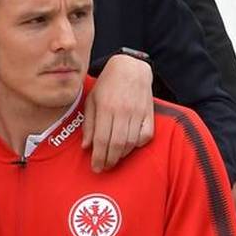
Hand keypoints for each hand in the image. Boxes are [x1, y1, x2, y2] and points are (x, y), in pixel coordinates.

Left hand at [84, 54, 154, 171]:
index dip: (98, 157)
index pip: (102, 139)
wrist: (130, 67)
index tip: (95, 167)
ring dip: (122, 155)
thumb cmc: (107, 84)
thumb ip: (89, 123)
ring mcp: (138, 112)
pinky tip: (129, 146)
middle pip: (117, 144)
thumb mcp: (91, 100)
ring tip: (114, 158)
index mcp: (106, 107)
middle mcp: (123, 111)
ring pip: (131, 142)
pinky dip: (137, 145)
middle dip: (109, 160)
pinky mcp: (149, 113)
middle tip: (104, 167)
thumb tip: (86, 146)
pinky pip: (146, 136)